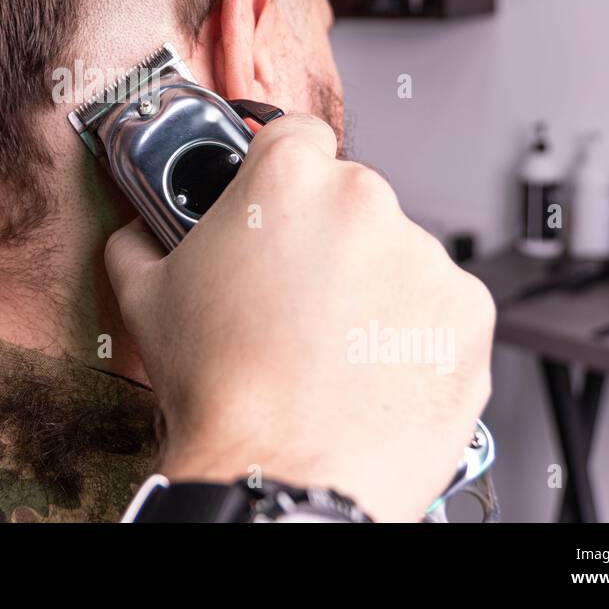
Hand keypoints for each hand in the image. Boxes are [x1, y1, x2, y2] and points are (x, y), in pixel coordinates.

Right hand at [104, 114, 495, 521]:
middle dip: (323, 237)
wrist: (280, 476)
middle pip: (348, 197)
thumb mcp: (146, 299)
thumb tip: (140, 232)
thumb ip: (141, 241)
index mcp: (288, 178)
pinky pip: (437, 307)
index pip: (294, 132)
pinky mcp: (468, 314)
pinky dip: (411, 331)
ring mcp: (424, 257)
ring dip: (370, 284)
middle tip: (289, 296)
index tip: (276, 200)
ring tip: (328, 345)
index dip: (279, 167)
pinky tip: (367, 368)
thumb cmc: (219, 392)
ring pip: (396, 254)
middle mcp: (365, 201)